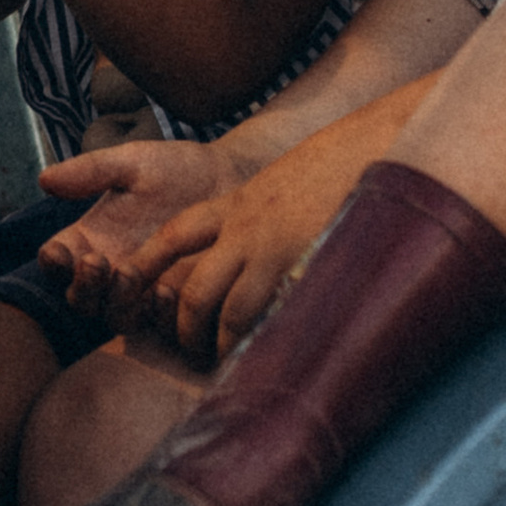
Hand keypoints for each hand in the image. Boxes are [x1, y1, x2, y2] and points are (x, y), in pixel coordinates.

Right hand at [33, 137, 241, 324]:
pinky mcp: (177, 306)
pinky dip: (156, 313)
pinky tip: (163, 290)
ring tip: (127, 273)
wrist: (232, 179)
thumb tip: (44, 179)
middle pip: (80, 298)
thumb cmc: (178, 169)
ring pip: (114, 316)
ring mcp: (143, 292)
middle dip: (82, 285)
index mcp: (90, 239)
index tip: (56, 252)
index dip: (53, 262)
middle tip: (95, 262)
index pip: (58, 261)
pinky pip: (158, 325)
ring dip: (114, 301)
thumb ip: (92, 171)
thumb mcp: (134, 162)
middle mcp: (110, 272)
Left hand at [154, 76, 447, 359]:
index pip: (175, 235)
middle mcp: (245, 227)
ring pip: (223, 309)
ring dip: (216, 342)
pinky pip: (265, 313)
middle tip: (189, 346)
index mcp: (236, 204)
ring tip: (221, 361)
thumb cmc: (333, 170)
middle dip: (184, 325)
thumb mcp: (279, 185)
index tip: (131, 290)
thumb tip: (249, 249)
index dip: (149, 265)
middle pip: (194, 288)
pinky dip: (254, 338)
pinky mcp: (301, 264)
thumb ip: (256, 214)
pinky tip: (258, 353)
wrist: (374, 144)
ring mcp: (272, 248)